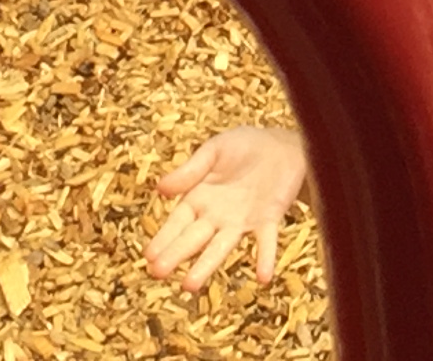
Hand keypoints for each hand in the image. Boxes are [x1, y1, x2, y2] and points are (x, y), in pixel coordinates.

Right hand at [147, 127, 306, 291]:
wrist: (283, 146)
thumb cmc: (245, 147)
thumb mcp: (215, 150)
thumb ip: (191, 169)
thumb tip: (160, 188)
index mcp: (199, 198)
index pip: (177, 222)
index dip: (164, 238)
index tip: (148, 256)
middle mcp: (217, 217)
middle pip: (193, 238)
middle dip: (176, 254)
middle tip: (158, 272)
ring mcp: (242, 222)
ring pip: (222, 247)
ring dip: (207, 265)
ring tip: (190, 285)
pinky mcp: (268, 220)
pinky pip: (265, 241)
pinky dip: (264, 257)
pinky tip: (263, 276)